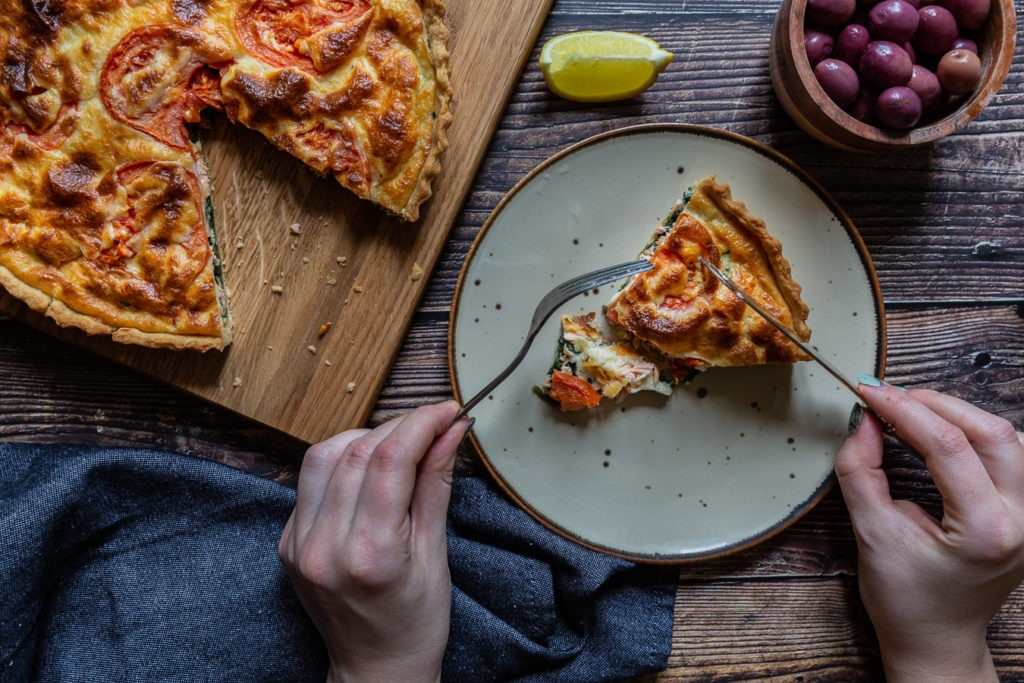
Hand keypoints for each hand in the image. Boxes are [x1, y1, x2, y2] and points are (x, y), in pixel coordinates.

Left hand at [278, 401, 468, 682]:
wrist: (376, 667)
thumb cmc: (415, 622)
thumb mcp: (437, 553)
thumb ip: (436, 483)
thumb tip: (450, 430)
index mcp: (368, 553)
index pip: (390, 459)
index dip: (422, 423)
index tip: (447, 412)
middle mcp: (323, 544)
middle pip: (358, 450)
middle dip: (401, 425)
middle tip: (434, 424)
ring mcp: (299, 543)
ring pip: (325, 454)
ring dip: (368, 438)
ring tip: (401, 446)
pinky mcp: (288, 541)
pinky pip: (311, 480)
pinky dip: (343, 462)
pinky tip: (370, 472)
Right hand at [835, 383, 1023, 681]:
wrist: (936, 638)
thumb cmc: (907, 600)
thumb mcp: (871, 534)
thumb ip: (861, 472)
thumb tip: (864, 424)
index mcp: (986, 532)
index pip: (948, 446)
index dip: (904, 410)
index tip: (871, 395)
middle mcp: (1023, 522)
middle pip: (991, 432)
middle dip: (934, 404)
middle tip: (890, 398)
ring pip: (1010, 437)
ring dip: (960, 415)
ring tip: (914, 411)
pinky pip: (1015, 455)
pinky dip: (979, 433)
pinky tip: (946, 432)